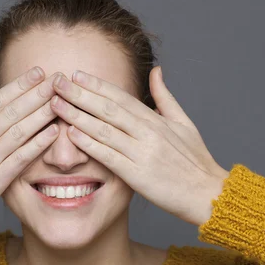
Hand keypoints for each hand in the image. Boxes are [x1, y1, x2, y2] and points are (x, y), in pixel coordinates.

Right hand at [0, 67, 60, 256]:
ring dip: (41, 114)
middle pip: (11, 111)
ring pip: (18, 131)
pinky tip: (53, 134)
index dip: (20, 85)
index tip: (38, 72)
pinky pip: (19, 159)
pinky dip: (37, 145)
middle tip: (58, 79)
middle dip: (37, 93)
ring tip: (61, 101)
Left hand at [49, 66, 229, 226]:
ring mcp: (142, 153)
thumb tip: (155, 70)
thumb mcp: (184, 123)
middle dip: (80, 94)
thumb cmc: (195, 161)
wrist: (208, 194)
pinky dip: (90, 144)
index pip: (121, 97)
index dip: (96, 85)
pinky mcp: (137, 175)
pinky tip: (72, 135)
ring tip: (56, 104)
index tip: (76, 74)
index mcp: (157, 120)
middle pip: (108, 108)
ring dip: (77, 115)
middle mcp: (148, 132)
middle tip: (57, 82)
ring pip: (104, 129)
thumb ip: (165, 97)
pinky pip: (109, 156)